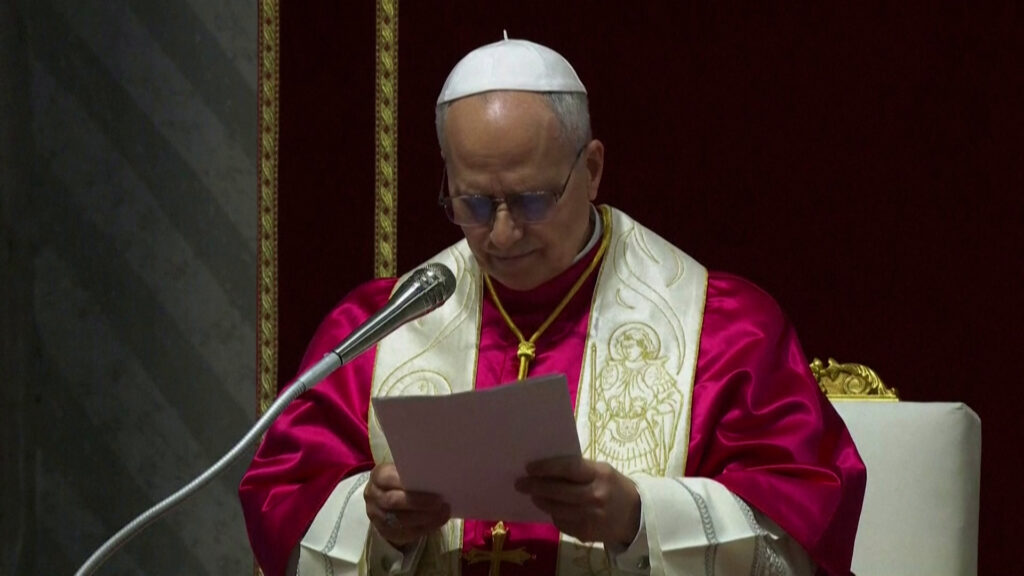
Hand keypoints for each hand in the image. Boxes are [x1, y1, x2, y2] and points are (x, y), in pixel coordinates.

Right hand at [363, 463, 450, 546]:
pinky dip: (424, 528)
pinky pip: (404, 533)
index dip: (409, 484)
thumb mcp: (401, 472)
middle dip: (419, 503)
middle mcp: (374, 496)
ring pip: (400, 520)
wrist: (384, 499)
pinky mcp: (384, 531)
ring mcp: (377, 516)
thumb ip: (414, 474)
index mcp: (378, 477)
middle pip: (394, 502)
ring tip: (443, 512)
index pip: (390, 480)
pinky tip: (438, 522)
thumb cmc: (399, 481)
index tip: (431, 486)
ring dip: (425, 518)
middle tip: (440, 502)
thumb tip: (437, 478)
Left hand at [514, 456, 640, 546]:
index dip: (546, 468)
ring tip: (533, 495)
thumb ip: (578, 469)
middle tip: (520, 483)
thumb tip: (545, 468)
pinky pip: (561, 523)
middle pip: (558, 492)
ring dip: (541, 501)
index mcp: (599, 475)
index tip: (529, 468)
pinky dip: (553, 515)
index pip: (568, 468)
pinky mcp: (586, 533)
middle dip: (536, 487)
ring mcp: (590, 517)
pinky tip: (551, 508)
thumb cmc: (613, 486)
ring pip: (556, 509)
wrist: (635, 516)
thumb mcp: (601, 471)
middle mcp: (595, 496)